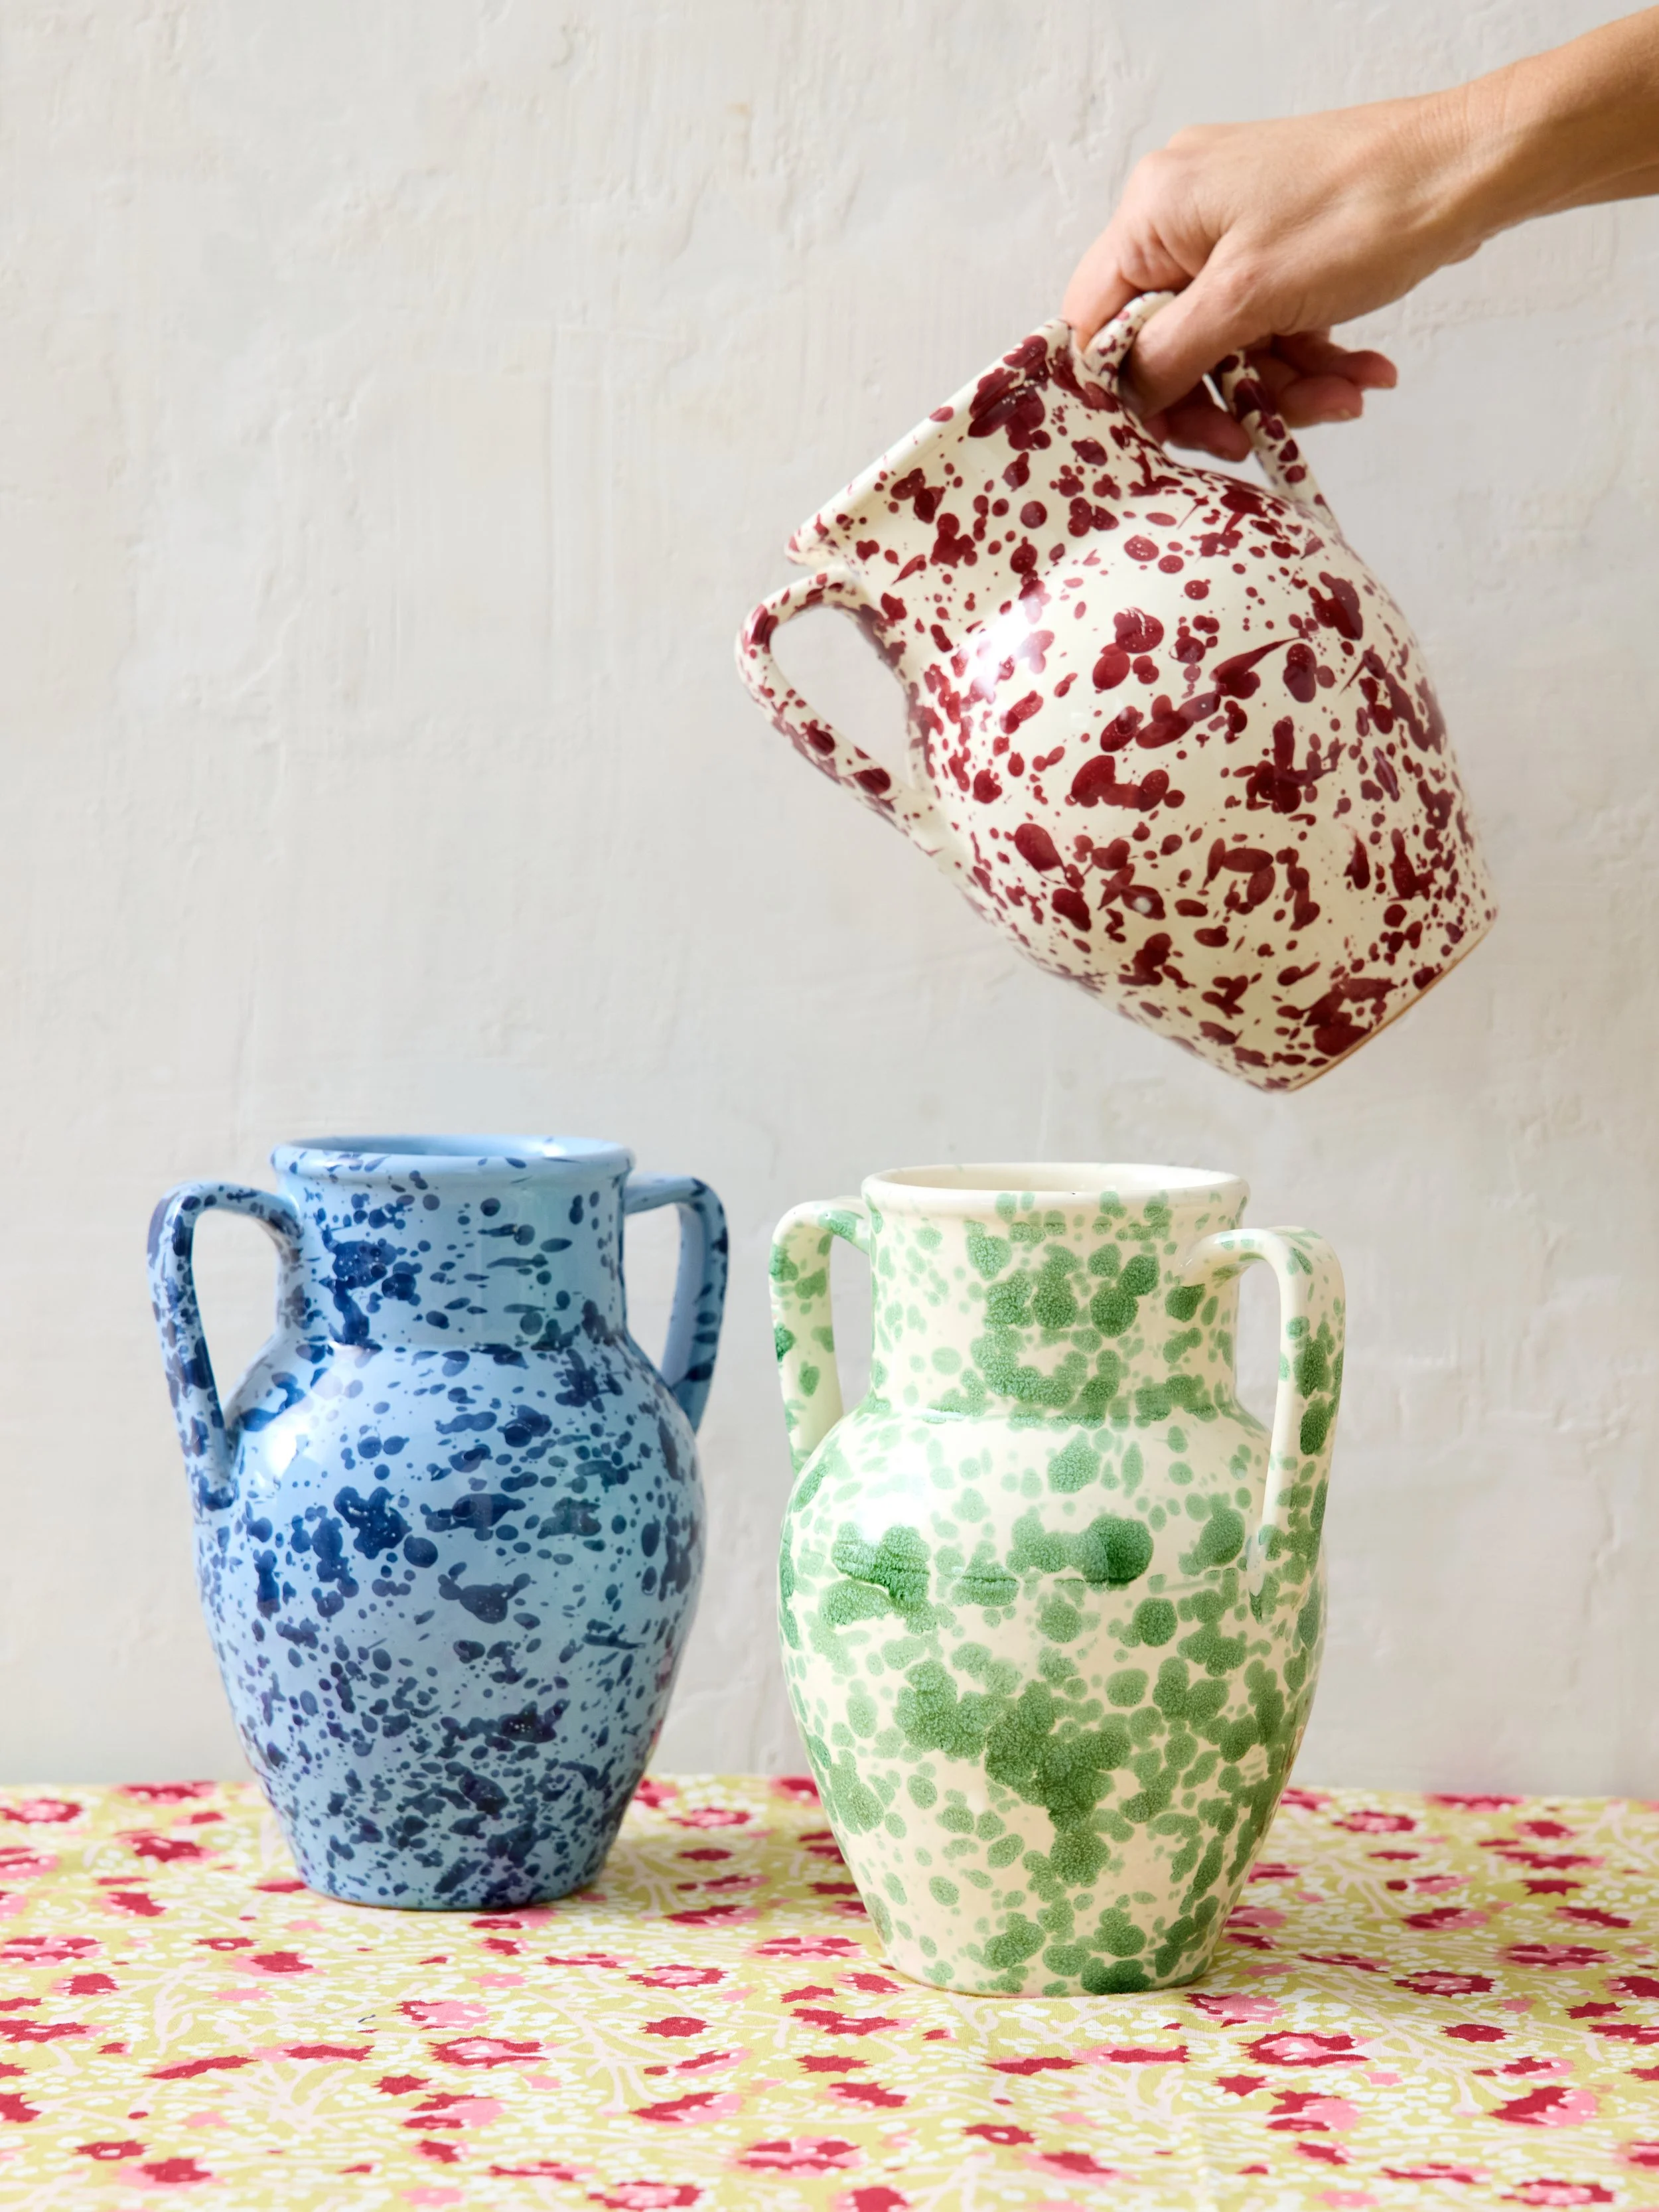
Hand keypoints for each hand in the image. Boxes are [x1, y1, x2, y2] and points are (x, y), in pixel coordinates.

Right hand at [1062, 97, 1482, 456]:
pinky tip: (1360, 373)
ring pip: (1226, 343)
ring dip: (1282, 385)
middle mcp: (1180, 214)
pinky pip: (1268, 323)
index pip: (1095, 322)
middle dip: (1221, 395)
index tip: (1170, 433)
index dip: (1125, 389)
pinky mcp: (1278, 246)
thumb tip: (1128, 399)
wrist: (1471, 167)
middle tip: (1255, 436)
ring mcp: (1231, 229)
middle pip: (1165, 342)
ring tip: (1344, 398)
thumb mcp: (1248, 298)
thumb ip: (1171, 354)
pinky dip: (1309, 357)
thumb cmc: (1363, 211)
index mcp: (1152, 212)